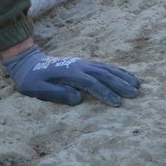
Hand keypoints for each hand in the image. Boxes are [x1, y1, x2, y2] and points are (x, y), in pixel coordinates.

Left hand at [3, 45, 140, 105]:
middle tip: (135, 95)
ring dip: (122, 76)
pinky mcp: (84, 63)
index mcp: (69, 73)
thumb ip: (57, 93)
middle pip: (103, 75)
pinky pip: (104, 66)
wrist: (27, 61)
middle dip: (119, 85)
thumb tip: (78, 98)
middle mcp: (79, 66)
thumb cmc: (31, 79)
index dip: (105, 93)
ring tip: (137, 85)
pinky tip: (127, 76)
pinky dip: (117, 70)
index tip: (118, 104)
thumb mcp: (38, 89)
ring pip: (106, 68)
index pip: (92, 83)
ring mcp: (82, 63)